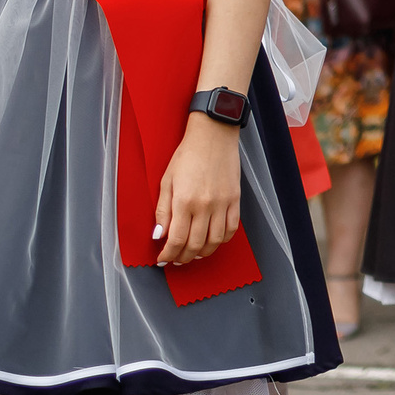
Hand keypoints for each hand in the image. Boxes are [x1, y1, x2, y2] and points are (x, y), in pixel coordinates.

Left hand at [155, 115, 243, 264]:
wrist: (213, 135)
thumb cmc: (187, 155)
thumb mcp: (167, 180)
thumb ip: (162, 210)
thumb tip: (159, 235)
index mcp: (184, 201)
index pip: (176, 239)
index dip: (169, 254)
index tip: (163, 258)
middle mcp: (204, 206)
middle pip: (195, 245)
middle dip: (183, 257)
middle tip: (177, 259)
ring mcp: (222, 204)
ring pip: (214, 242)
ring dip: (203, 253)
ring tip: (194, 253)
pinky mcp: (235, 200)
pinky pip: (231, 229)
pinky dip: (222, 240)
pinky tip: (213, 240)